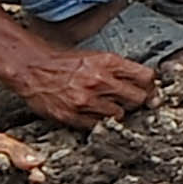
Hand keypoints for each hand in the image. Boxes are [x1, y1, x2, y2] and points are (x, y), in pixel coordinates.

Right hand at [6, 42, 158, 127]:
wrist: (32, 68)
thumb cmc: (64, 63)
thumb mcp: (95, 57)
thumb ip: (119, 69)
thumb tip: (146, 84)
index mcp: (107, 62)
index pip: (146, 77)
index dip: (151, 86)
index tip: (150, 90)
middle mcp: (99, 80)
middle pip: (138, 98)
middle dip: (138, 101)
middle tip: (130, 101)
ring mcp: (86, 100)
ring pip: (120, 115)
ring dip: (118, 113)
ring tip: (107, 106)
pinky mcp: (72, 116)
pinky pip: (98, 126)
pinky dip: (99, 122)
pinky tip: (93, 114)